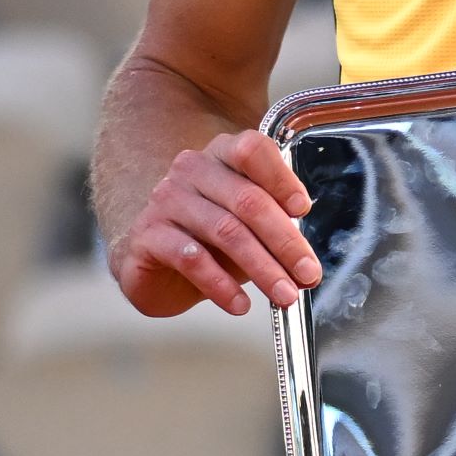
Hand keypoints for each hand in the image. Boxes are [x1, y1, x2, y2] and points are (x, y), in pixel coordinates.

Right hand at [110, 128, 316, 315]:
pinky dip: (220, 285)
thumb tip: (307, 263)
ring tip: (284, 295)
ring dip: (262, 268)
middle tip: (308, 274)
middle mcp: (192, 170)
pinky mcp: (147, 236)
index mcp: (222, 156)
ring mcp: (166, 200)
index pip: (252, 151)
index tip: (303, 210)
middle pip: (248, 200)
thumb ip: (278, 231)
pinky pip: (191, 259)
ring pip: (225, 231)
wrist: (156, 268)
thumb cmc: (210, 240)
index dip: (281, 179)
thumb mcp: (250, 228)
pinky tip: (239, 304)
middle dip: (285, 242)